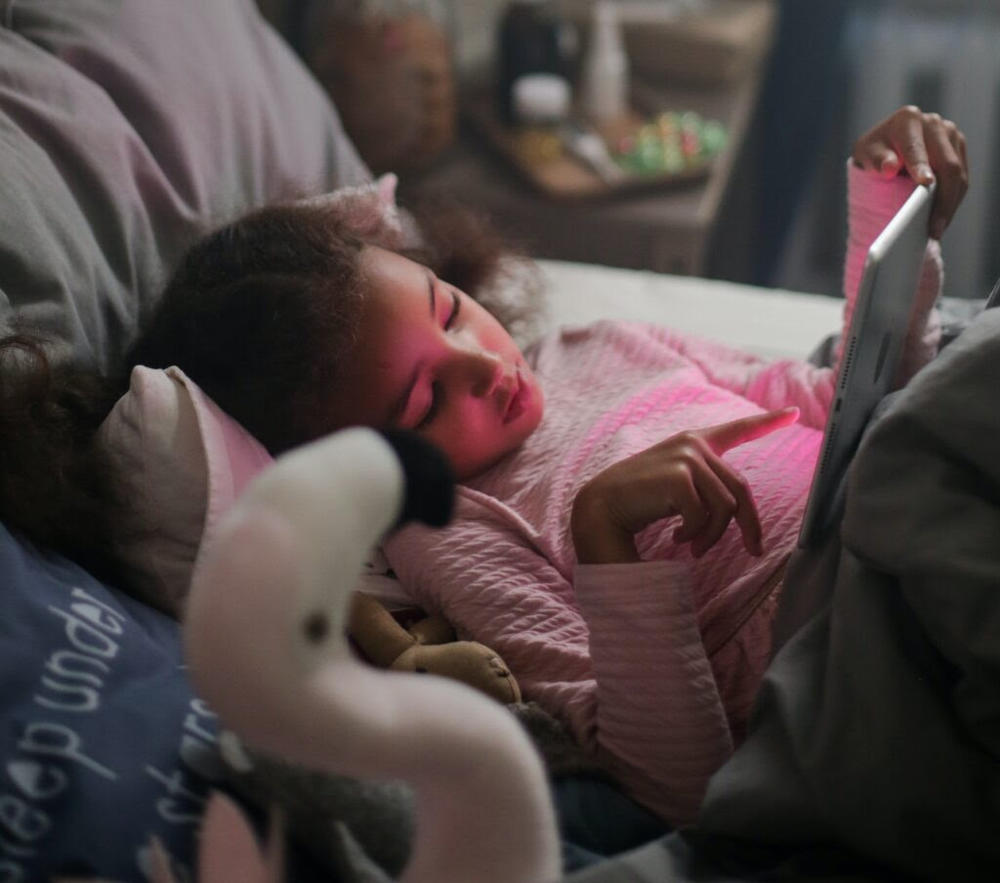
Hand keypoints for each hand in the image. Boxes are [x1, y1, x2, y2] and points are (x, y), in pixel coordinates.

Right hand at [570, 408, 798, 564]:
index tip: (793, 414)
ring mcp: (686, 458)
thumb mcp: (674, 486)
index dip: (767, 422)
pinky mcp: (679, 476)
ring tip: (693, 547)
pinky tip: (678, 539)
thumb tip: (736, 511)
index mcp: (693, 444)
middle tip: (752, 550)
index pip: (737, 429)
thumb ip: (703, 485)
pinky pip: (705, 516)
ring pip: (725, 507)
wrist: (600, 507)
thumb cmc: (636, 502)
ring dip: (712, 536)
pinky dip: (695, 535)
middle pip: (741, 489)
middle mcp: (693, 445)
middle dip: (749, 525)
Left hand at [852, 105, 968, 239]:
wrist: (885, 146)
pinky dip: (952, 201)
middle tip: (933, 227)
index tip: (925, 184)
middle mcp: (933, 123)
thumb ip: (875, 159)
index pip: (916, 148)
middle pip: (947, 164)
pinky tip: (942, 220)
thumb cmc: (873, 151)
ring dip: (950, 205)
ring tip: (937, 230)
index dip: (921, 167)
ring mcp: (950, 135)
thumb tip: (889, 167)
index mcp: (908, 120)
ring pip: (959, 174)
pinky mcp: (958, 149)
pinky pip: (962, 179)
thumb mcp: (865, 153)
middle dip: (942, 199)